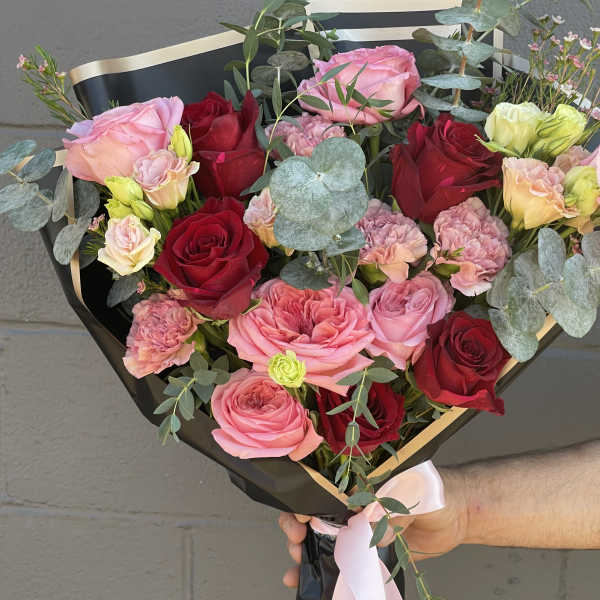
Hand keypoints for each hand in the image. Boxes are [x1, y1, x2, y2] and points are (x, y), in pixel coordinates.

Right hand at [278, 468, 468, 587]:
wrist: (459, 515)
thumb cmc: (434, 492)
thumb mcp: (409, 494)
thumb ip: (389, 511)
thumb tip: (370, 533)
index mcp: (359, 483)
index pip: (322, 489)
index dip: (305, 502)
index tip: (301, 518)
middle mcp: (354, 504)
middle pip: (315, 515)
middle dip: (297, 527)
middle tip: (295, 541)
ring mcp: (359, 529)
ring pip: (322, 540)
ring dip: (304, 553)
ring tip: (296, 569)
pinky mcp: (369, 552)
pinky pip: (343, 562)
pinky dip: (322, 572)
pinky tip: (305, 582)